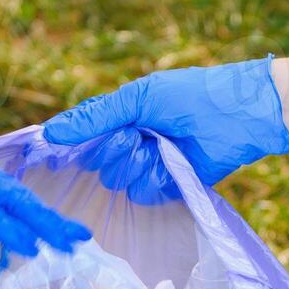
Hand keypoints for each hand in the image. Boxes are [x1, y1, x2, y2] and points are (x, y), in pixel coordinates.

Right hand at [0, 80, 90, 255]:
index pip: (14, 199)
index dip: (37, 215)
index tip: (59, 231)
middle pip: (26, 202)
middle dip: (54, 222)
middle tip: (82, 239)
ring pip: (18, 204)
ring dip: (45, 225)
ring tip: (69, 244)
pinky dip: (9, 229)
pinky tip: (29, 246)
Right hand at [43, 56, 288, 201]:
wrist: (238, 115)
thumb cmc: (190, 95)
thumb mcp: (138, 98)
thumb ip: (95, 117)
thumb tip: (50, 132)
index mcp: (120, 120)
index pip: (84, 139)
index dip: (70, 146)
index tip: (54, 153)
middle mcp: (130, 146)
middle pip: (98, 165)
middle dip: (115, 150)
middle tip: (138, 134)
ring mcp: (149, 167)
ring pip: (119, 181)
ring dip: (138, 163)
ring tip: (162, 144)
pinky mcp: (169, 186)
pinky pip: (144, 192)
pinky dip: (157, 177)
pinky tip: (174, 162)